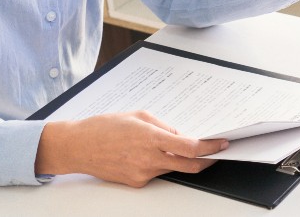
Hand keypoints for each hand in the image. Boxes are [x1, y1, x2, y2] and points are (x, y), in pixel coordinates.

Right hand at [34, 111, 227, 187]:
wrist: (78, 147)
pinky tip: (147, 154)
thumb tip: (181, 136)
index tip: (221, 145)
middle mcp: (148, 159)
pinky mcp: (136, 182)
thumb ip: (163, 127)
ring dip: (180, 160)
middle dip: (207, 161)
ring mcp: (142, 174)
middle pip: (189, 166)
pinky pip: (157, 173)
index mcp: (150, 138)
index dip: (210, 148)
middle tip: (215, 153)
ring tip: (174, 147)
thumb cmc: (104, 127)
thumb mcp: (138, 116)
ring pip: (173, 169)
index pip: (190, 148)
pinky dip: (160, 164)